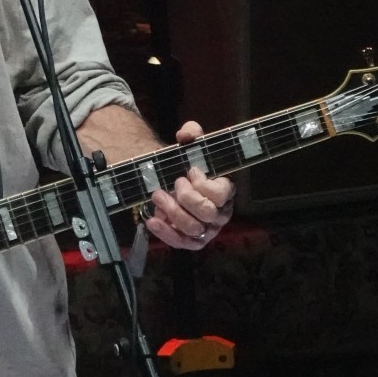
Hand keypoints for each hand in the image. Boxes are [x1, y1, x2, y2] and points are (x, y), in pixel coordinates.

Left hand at [142, 121, 235, 250]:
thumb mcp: (190, 147)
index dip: (204, 184)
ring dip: (172, 211)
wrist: (171, 182)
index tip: (190, 171)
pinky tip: (152, 220)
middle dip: (187, 197)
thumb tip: (186, 134)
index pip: (222, 194)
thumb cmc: (186, 167)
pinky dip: (165, 232)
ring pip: (193, 228)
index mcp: (226, 192)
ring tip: (157, 195)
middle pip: (207, 213)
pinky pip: (181, 242)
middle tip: (175, 182)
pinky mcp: (191, 241)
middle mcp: (220, 214)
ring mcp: (207, 229)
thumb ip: (191, 133)